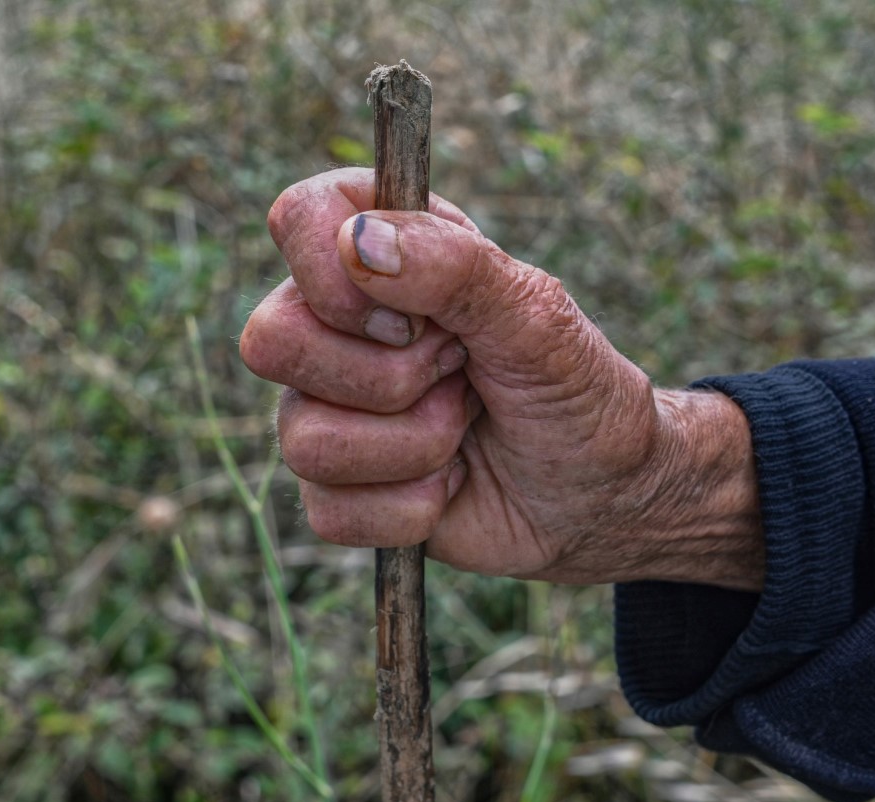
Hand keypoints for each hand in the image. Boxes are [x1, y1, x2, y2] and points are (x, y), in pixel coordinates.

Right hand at [241, 168, 764, 589]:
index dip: (334, 272)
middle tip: (462, 375)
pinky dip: (411, 508)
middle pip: (272, 339)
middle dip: (391, 378)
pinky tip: (451, 484)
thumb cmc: (576, 390)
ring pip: (304, 440)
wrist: (602, 493)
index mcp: (386, 253)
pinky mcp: (338, 490)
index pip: (299, 217)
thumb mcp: (539, 318)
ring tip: (465, 428)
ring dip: (416, 446)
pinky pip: (330, 511)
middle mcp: (339, 326)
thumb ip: (458, 269)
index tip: (410, 316)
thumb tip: (357, 241)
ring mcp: (329, 409)